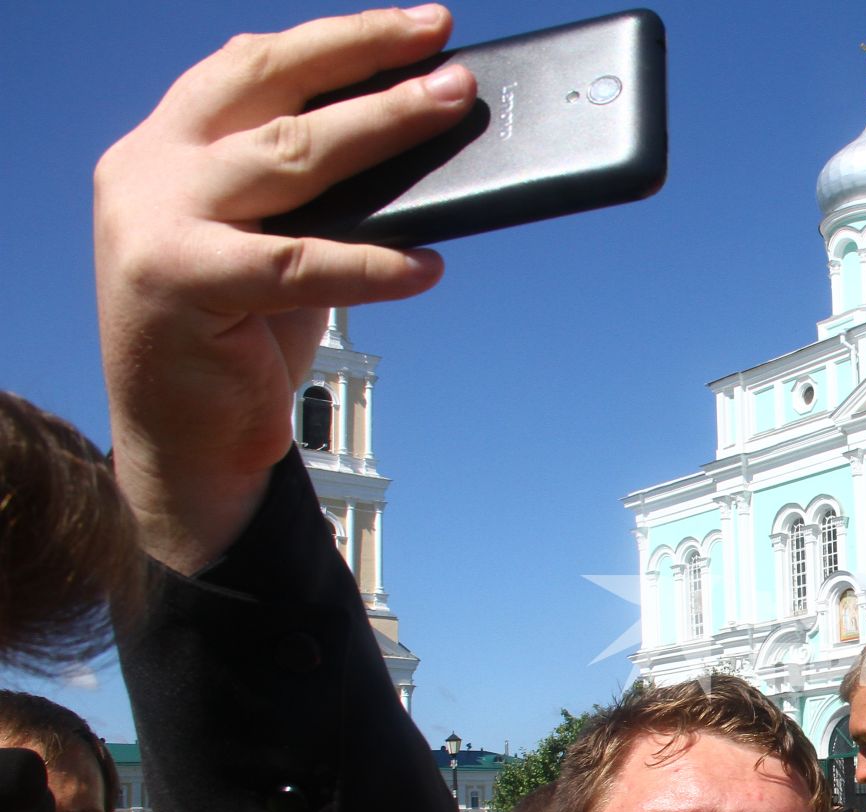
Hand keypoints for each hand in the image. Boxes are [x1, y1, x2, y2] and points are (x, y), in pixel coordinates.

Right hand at [94, 6, 476, 571]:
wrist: (183, 447)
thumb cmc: (236, 342)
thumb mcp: (268, 246)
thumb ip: (308, 195)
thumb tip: (413, 146)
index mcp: (163, 147)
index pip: (250, 66)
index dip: (335, 40)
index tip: (413, 25)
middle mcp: (148, 171)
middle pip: (270, 89)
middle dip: (365, 60)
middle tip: (443, 44)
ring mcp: (155, 224)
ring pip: (289, 158)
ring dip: (381, 128)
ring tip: (449, 109)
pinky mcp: (181, 286)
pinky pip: (299, 264)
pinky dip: (371, 264)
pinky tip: (427, 266)